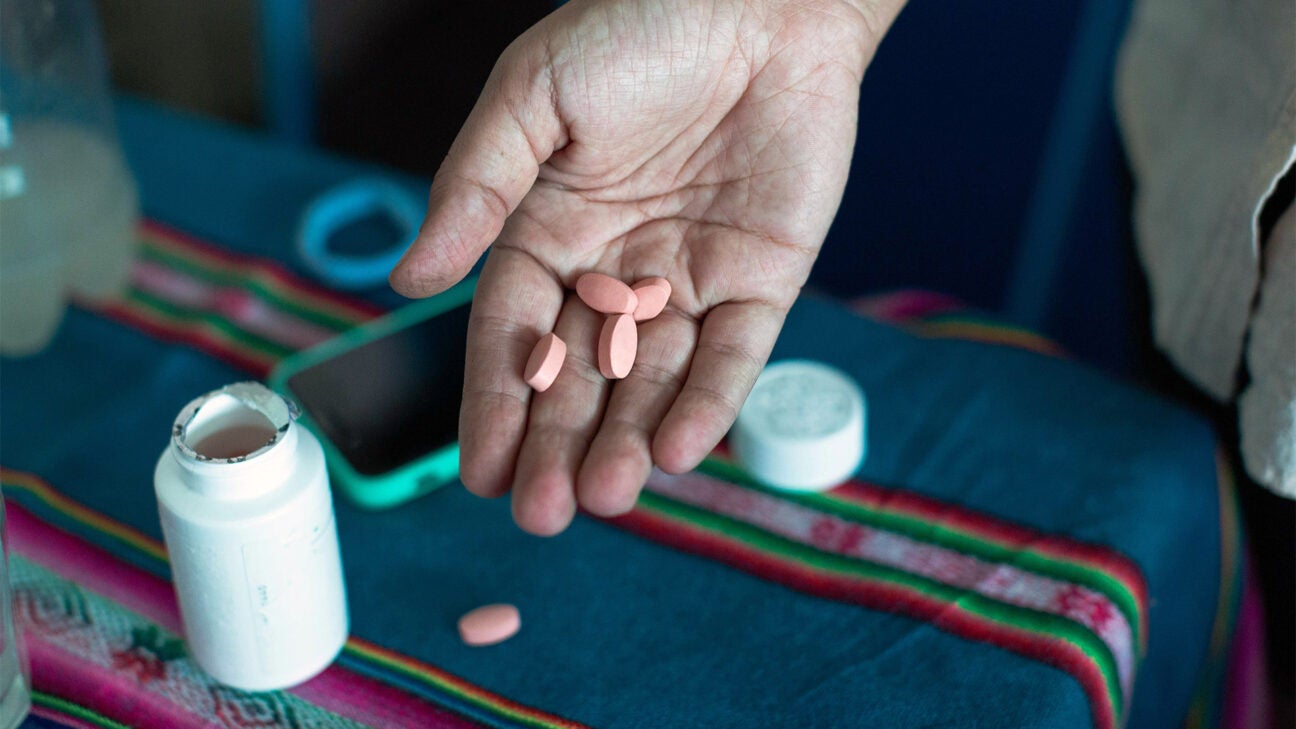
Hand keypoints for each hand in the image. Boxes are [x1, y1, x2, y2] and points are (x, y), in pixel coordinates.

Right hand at [390, 0, 903, 533]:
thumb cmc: (637, 25)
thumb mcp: (532, 97)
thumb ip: (475, 189)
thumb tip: (408, 280)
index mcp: (549, 229)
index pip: (512, 334)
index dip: (495, 401)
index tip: (480, 471)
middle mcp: (615, 266)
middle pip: (580, 374)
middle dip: (558, 443)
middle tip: (541, 512)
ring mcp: (689, 277)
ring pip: (652, 377)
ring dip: (627, 439)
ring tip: (603, 497)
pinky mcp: (762, 278)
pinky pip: (734, 351)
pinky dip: (708, 401)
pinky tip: (676, 451)